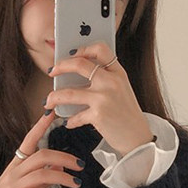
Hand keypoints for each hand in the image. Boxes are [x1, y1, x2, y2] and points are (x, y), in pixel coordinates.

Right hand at [0, 110, 84, 187]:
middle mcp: (15, 172)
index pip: (29, 140)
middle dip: (63, 158)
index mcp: (17, 164)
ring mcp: (13, 187)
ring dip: (62, 178)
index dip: (40, 126)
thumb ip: (41, 174)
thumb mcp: (24, 184)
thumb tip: (60, 168)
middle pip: (41, 157)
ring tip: (75, 183)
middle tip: (79, 165)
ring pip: (40, 175)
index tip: (52, 113)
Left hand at [45, 41, 153, 156]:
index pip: (100, 49)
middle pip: (79, 64)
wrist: (138, 138)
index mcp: (118, 73)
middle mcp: (111, 82)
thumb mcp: (122, 90)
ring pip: (68, 92)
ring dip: (53, 98)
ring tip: (49, 102)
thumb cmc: (127, 115)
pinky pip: (75, 116)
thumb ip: (105, 78)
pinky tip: (69, 122)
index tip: (71, 54)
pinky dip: (70, 121)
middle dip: (60, 66)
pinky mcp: (98, 115)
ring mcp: (104, 98)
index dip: (83, 48)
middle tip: (52, 71)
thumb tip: (75, 74)